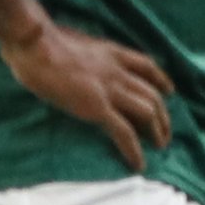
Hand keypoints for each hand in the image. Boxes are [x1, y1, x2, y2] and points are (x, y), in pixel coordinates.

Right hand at [7, 17, 169, 169]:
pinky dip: (134, 150)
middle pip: (153, 94)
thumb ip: (77, 51)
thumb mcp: (70, 40)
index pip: (146, 66)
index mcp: (111, 52)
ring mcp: (110, 90)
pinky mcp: (98, 108)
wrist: (34, 44)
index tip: (169, 90)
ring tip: (160, 146)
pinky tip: (138, 164)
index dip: (161, 80)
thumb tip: (66, 57)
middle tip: (166, 130)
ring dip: (157, 131)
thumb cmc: (38, 40)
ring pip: (147, 112)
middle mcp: (117, 71)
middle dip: (163, 114)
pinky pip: (124, 132)